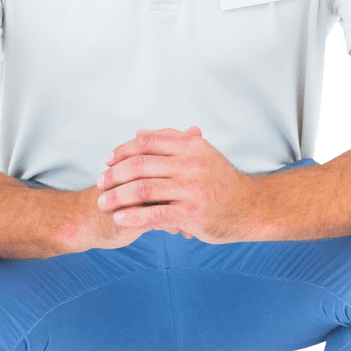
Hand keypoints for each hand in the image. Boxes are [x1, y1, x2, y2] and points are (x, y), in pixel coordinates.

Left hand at [95, 126, 256, 243]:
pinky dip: (132, 216)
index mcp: (191, 146)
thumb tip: (140, 133)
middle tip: (100, 183)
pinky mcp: (192, 214)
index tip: (107, 160)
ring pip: (142, 189)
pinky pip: (154, 214)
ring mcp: (192, 190)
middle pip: (139, 165)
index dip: (122, 150)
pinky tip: (119, 217)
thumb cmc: (222, 181)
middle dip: (114, 174)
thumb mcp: (202, 153)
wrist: (250, 208)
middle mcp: (191, 164)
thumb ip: (172, 141)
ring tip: (103, 202)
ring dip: (117, 196)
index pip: (146, 142)